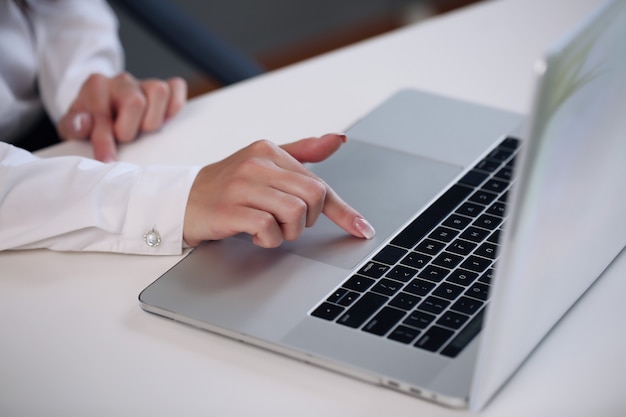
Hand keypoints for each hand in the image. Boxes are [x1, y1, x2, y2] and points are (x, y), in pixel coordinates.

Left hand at [56, 72, 186, 161]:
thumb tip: (86, 123)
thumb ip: (72, 125)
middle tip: (124, 137)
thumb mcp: (71, 125)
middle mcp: (121, 80)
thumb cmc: (88, 120)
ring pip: (159, 91)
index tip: (107, 160)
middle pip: (136, 102)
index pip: (103, 113)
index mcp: (95, 86)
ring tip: (142, 129)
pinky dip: (174, 105)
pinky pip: (176, 87)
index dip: (104, 141)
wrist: (99, 105)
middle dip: (130, 129)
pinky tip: (163, 117)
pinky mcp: (163, 85)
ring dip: (153, 118)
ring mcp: (144, 82)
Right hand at [183, 133, 375, 247]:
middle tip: (285, 223)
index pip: (318, 182)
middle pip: (313, 198)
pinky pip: (269, 229)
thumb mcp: (264, 163)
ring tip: (268, 228)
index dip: (342, 210)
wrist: (181, 201)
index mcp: (269, 150)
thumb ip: (303, 152)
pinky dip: (268, 240)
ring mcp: (241, 185)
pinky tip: (254, 235)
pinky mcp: (230, 209)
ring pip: (295, 214)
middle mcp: (256, 163)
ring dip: (287, 232)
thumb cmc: (228, 187)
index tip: (362, 229)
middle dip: (307, 221)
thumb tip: (339, 139)